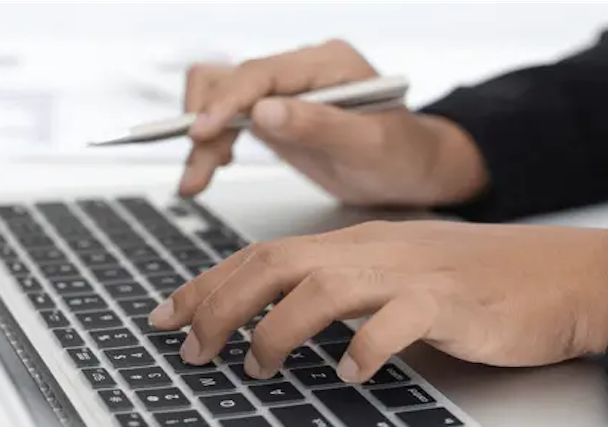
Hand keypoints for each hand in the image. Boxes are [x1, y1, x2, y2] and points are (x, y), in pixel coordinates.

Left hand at [150, 221, 607, 381]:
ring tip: (257, 366)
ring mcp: (408, 273)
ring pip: (322, 288)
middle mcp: (370, 250)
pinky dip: (363, 348)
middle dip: (220, 305)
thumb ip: (337, 290)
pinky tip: (349, 373)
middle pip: (274, 265)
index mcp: (351, 244)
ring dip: (277, 330)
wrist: (553, 275)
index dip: (207, 284)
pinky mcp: (447, 301)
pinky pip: (395, 321)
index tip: (167, 314)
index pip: (261, 256)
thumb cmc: (468, 279)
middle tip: (191, 348)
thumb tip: (272, 320)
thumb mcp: (389, 276)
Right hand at [179, 40, 486, 207]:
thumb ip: (318, 124)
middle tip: (198, 174)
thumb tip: (262, 112)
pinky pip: (228, 121)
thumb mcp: (367, 144)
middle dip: (205, 124)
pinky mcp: (274, 116)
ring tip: (196, 181)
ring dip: (202, 138)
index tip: (202, 132)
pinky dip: (212, 145)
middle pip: (229, 81)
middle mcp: (300, 71)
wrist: (411, 170)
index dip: (226, 101)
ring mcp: (284, 92)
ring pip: (220, 100)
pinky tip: (210, 170)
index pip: (261, 72)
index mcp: (327, 63)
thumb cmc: (402, 154)